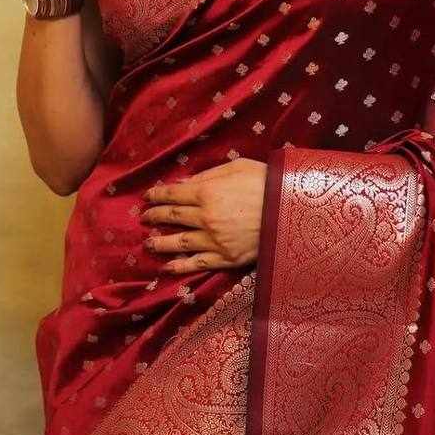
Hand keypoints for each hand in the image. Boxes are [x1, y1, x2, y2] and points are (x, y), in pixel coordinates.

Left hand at [140, 158, 268, 273]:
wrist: (291, 210)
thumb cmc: (267, 182)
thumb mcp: (238, 167)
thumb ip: (208, 174)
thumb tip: (184, 182)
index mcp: (207, 192)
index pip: (173, 194)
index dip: (157, 195)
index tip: (147, 197)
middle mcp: (205, 217)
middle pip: (173, 217)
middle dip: (155, 216)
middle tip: (144, 217)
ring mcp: (214, 240)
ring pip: (179, 242)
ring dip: (160, 242)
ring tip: (148, 243)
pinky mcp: (225, 258)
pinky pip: (197, 264)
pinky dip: (180, 266)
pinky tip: (167, 267)